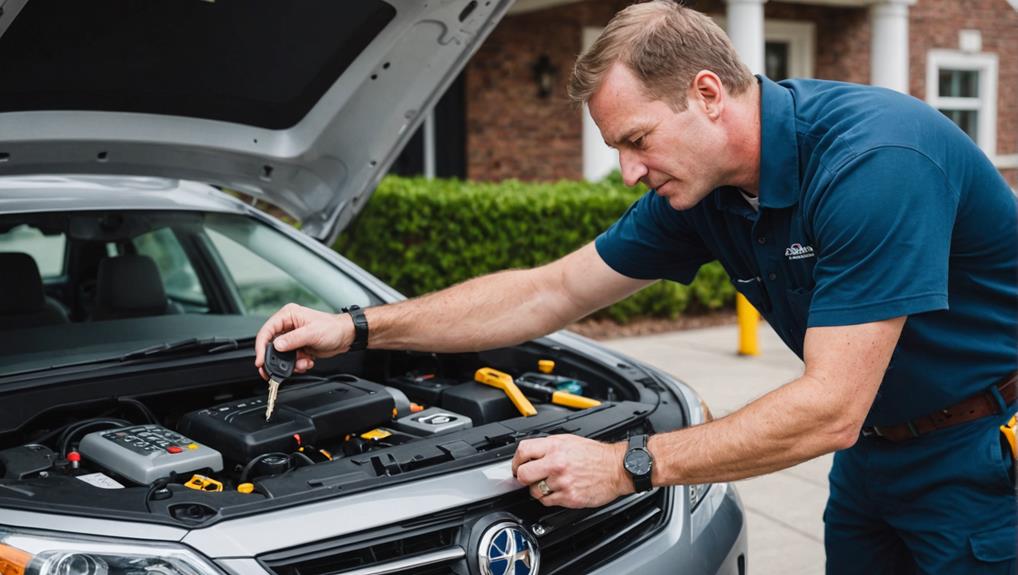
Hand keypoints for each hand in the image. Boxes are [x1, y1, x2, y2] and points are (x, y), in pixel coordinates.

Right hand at [254, 303, 352, 379]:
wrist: (346, 336)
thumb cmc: (333, 328)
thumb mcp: (312, 333)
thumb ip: (293, 340)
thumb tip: (277, 346)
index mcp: (288, 315)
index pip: (267, 330)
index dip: (261, 346)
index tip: (260, 359)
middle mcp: (288, 326)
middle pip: (271, 345)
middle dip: (275, 359)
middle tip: (272, 370)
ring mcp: (293, 338)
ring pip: (281, 355)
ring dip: (290, 363)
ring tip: (302, 363)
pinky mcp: (298, 348)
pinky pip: (291, 360)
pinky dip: (297, 364)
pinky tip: (307, 361)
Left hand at [511, 435, 632, 507]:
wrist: (617, 468)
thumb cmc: (595, 454)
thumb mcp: (569, 440)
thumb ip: (548, 446)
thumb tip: (530, 453)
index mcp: (555, 447)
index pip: (523, 451)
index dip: (516, 460)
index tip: (517, 465)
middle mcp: (556, 464)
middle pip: (523, 474)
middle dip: (523, 477)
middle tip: (528, 477)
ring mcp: (562, 482)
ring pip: (534, 491)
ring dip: (538, 489)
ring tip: (549, 483)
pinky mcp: (569, 497)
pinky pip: (547, 502)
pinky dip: (549, 498)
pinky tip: (558, 490)